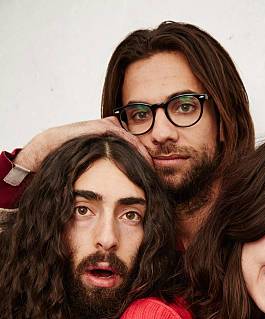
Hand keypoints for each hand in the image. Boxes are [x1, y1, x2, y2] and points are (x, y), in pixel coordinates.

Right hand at [14, 117, 151, 170]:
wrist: (52, 145)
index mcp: (111, 140)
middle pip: (137, 145)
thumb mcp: (93, 167)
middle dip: (148, 160)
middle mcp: (112, 131)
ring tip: (153, 170)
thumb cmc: (70, 159)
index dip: (143, 164)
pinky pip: (126, 137)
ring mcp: (109, 126)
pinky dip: (136, 149)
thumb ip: (105, 171)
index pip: (134, 150)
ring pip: (134, 141)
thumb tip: (117, 191)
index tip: (151, 178)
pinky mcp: (104, 125)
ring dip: (145, 156)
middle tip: (157, 175)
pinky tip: (143, 162)